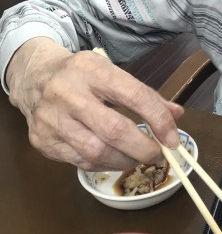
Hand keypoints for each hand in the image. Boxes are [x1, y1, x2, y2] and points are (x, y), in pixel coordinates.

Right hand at [6, 37, 184, 169]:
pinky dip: (103, 163)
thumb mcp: (112, 73)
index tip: (173, 138)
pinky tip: (112, 157)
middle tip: (158, 155)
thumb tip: (176, 115)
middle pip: (114, 130)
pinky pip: (80, 162)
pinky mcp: (42, 141)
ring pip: (97, 152)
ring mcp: (52, 119)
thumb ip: (144, 94)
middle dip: (143, 148)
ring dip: (125, 160)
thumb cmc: (81, 75)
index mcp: (92, 70)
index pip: (134, 95)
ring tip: (136, 157)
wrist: (34, 77)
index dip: (158, 119)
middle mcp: (69, 93)